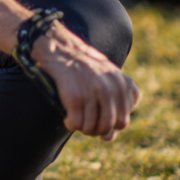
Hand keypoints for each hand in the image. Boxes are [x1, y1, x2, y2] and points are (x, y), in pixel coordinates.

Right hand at [33, 22, 139, 140]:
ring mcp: (91, 91)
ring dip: (82, 129)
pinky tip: (67, 119)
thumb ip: (117, 95)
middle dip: (96, 131)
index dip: (111, 129)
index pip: (122, 120)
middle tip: (86, 126)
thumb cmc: (79, 62)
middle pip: (107, 126)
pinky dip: (71, 124)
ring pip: (91, 127)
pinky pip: (76, 123)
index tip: (99, 126)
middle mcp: (107, 87)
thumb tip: (112, 133)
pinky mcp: (73, 95)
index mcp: (118, 82)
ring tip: (75, 122)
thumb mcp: (106, 71)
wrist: (56, 46)